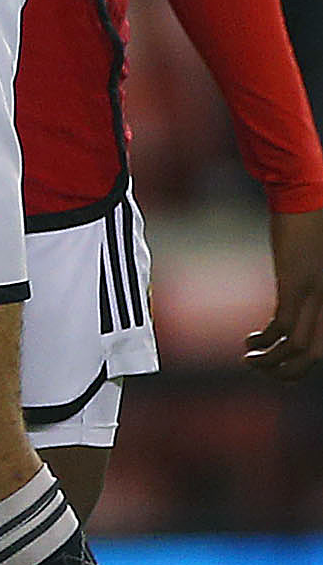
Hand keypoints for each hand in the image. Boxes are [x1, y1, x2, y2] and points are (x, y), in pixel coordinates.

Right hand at [247, 206, 322, 378]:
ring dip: (273, 363)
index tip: (281, 363)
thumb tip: (296, 295)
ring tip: (252, 361)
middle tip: (268, 372)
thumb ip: (309, 280)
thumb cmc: (315, 217)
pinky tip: (249, 341)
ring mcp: (316, 294)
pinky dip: (265, 341)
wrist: (307, 192)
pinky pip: (282, 326)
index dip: (304, 362)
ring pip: (300, 348)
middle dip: (289, 372)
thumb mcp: (313, 257)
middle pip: (315, 354)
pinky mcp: (296, 284)